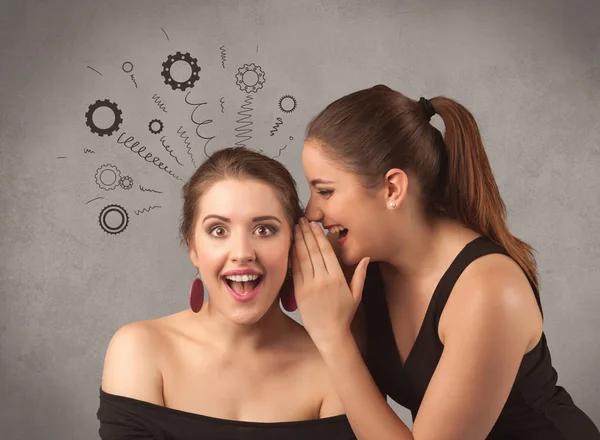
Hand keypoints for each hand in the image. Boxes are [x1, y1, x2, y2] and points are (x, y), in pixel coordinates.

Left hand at [291, 217, 369, 347]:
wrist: (330, 334)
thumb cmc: (344, 314)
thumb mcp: (356, 294)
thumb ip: (360, 275)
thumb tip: (366, 258)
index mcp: (337, 278)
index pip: (326, 251)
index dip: (319, 236)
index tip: (314, 225)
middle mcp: (322, 280)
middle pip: (312, 251)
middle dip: (306, 233)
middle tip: (302, 220)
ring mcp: (309, 286)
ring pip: (302, 258)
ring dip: (298, 241)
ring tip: (296, 228)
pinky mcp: (299, 292)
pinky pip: (295, 271)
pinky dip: (292, 257)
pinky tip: (291, 246)